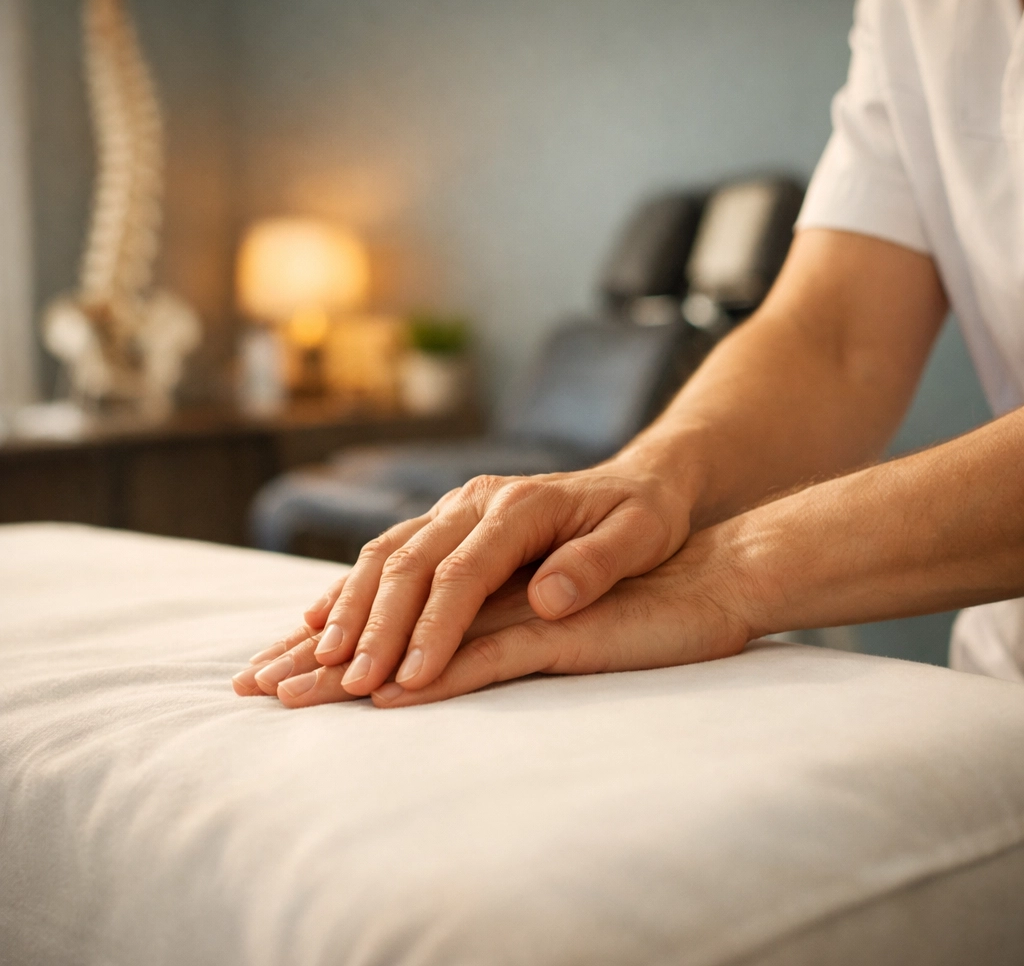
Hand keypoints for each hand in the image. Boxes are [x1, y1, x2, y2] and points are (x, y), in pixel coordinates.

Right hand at [234, 525, 754, 708]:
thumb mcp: (641, 534)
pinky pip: (384, 554)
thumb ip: (598, 563)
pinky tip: (315, 623)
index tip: (409, 680)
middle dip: (371, 627)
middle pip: (408, 563)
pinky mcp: (444, 524)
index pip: (464, 572)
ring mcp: (453, 509)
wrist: (634, 482)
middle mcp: (474, 501)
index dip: (433, 627)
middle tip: (340, 685)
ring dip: (343, 611)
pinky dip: (346, 591)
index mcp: (520, 506)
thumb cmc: (643, 517)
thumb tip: (548, 600)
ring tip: (304, 662)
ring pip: (383, 556)